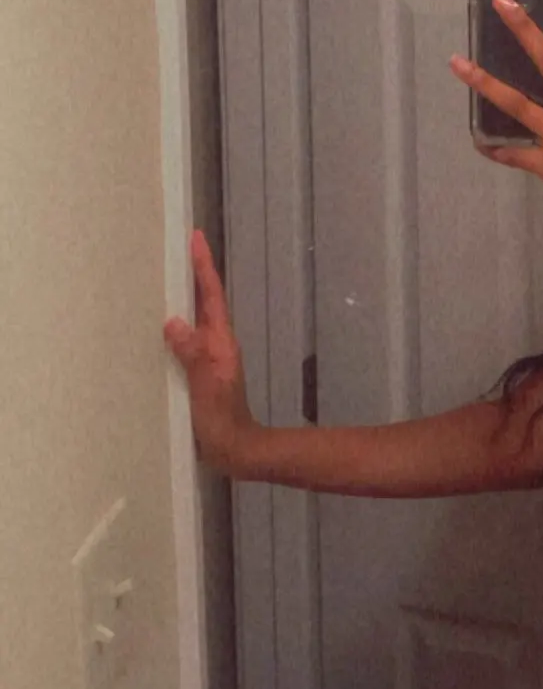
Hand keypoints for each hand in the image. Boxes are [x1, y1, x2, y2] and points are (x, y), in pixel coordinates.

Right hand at [163, 231, 257, 475]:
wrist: (236, 450)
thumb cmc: (223, 419)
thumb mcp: (206, 386)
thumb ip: (192, 354)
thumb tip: (173, 321)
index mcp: (220, 342)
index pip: (210, 296)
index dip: (203, 266)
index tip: (196, 238)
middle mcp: (216, 344)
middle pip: (204, 301)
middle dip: (193, 273)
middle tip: (178, 247)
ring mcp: (209, 358)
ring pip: (195, 318)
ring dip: (184, 296)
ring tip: (166, 276)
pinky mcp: (200, 372)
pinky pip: (186, 338)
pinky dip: (176, 324)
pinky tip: (160, 328)